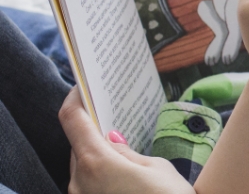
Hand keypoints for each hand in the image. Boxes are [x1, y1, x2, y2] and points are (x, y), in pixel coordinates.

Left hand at [58, 88, 194, 193]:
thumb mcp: (156, 167)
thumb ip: (127, 151)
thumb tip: (111, 140)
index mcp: (95, 162)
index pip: (72, 119)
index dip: (75, 98)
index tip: (84, 86)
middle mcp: (80, 181)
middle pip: (78, 144)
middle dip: (93, 128)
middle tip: (112, 113)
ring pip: (84, 165)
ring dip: (98, 152)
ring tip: (123, 143)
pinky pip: (89, 183)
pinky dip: (101, 172)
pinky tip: (123, 172)